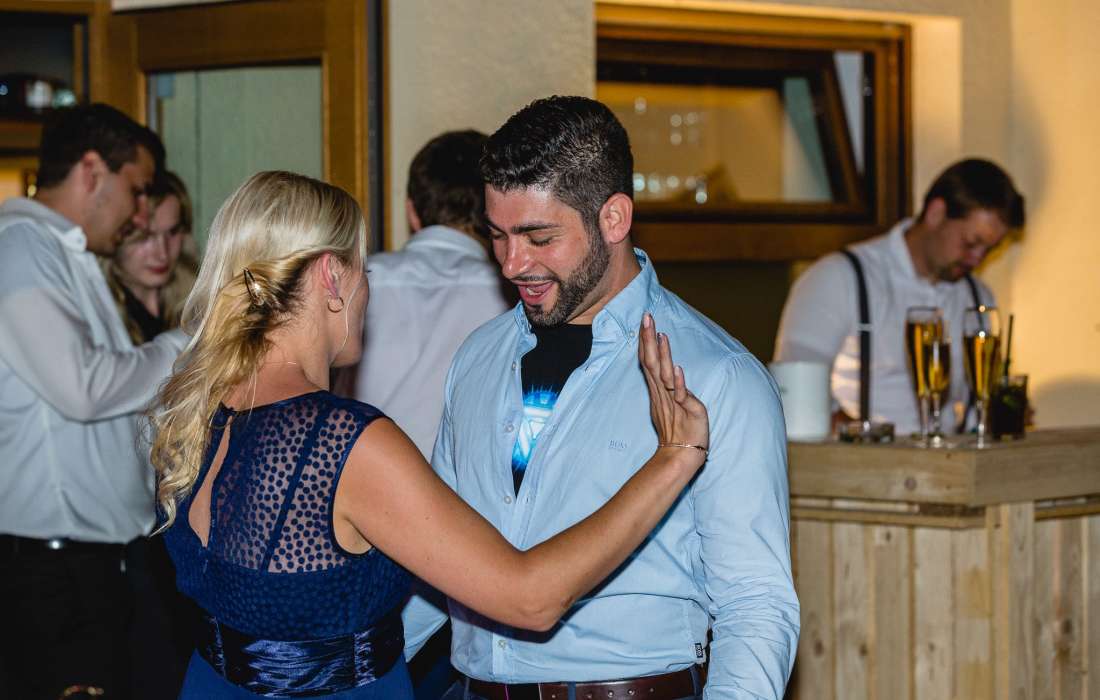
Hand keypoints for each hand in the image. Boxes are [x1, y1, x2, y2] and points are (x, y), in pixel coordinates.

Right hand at [638, 312, 709, 469]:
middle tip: (647, 318)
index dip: (646, 341)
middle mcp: (662, 393)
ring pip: (664, 375)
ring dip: (663, 355)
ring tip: (661, 336)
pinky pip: (681, 395)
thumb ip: (669, 387)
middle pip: (652, 362)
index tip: (646, 321)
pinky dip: (679, 382)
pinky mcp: (686, 410)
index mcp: (658, 391)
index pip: (649, 361)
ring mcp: (673, 401)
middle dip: (649, 339)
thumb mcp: (670, 404)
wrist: (680, 456)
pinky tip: (677, 369)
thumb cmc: (678, 431)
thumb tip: (670, 371)